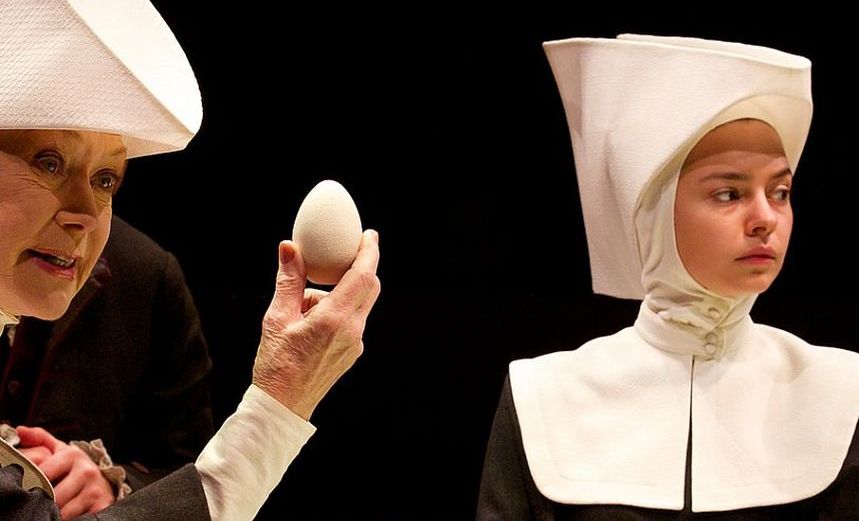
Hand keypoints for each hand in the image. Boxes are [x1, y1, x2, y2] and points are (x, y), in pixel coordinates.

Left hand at [15, 426, 114, 519]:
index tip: (29, 488)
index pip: (42, 474)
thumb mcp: (60, 451)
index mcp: (73, 455)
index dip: (32, 484)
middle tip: (40, 502)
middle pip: (52, 495)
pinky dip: (70, 519)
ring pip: (63, 510)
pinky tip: (66, 515)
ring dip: (55, 513)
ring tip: (53, 509)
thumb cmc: (74, 469)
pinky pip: (78, 518)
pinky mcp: (102, 505)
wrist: (103, 484)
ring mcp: (95, 489)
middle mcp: (87, 471)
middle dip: (43, 501)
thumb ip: (40, 439)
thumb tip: (20, 430)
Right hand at [253, 229, 380, 418]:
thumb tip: (290, 248)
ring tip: (304, 302)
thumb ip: (288, 280)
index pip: (363, 276)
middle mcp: (352, 331)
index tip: (369, 235)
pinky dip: (338, 308)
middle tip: (348, 250)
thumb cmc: (276, 364)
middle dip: (361, 267)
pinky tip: (310, 318)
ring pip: (359, 304)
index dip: (369, 252)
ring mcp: (355, 344)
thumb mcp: (277, 318)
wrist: (282, 406)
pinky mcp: (351, 352)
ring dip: (341, 291)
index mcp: (335, 319)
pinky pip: (352, 320)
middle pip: (369, 288)